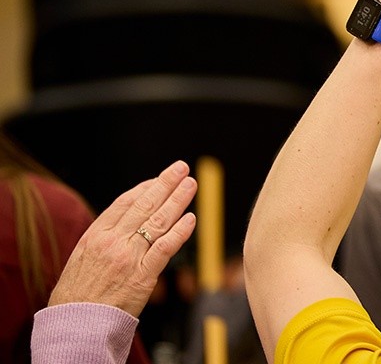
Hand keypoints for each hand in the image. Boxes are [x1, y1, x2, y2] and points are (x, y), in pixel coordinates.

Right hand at [48, 161, 197, 316]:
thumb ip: (101, 239)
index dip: (145, 187)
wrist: (74, 327)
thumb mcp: (80, 259)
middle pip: (145, 205)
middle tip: (181, 169)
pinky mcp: (142, 276)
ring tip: (191, 185)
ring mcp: (129, 258)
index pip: (125, 203)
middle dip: (165, 184)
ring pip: (158, 221)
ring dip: (178, 200)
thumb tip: (121, 223)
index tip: (158, 179)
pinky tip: (191, 219)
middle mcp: (112, 242)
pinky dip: (180, 232)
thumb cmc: (75, 297)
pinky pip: (166, 248)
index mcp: (95, 235)